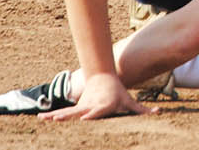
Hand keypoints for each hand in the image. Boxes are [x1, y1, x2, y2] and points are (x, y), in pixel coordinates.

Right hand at [40, 72, 156, 120]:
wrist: (103, 78)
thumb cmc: (118, 93)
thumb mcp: (130, 101)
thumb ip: (142, 109)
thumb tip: (159, 112)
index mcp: (103, 106)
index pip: (96, 112)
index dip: (91, 115)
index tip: (83, 118)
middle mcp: (90, 106)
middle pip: (79, 113)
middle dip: (69, 117)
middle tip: (57, 120)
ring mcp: (82, 106)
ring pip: (68, 112)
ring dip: (56, 116)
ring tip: (43, 119)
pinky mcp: (76, 107)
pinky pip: (64, 112)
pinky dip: (52, 115)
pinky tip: (40, 118)